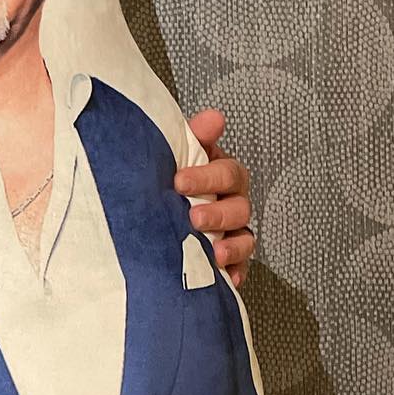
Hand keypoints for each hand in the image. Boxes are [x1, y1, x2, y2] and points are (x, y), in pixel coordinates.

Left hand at [174, 108, 254, 287]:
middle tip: (194, 217)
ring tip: (215, 252)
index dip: (208, 176)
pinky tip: (228, 277)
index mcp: (221, 174)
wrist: (149, 209)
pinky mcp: (228, 257)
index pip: (227, 172)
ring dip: (233, 245)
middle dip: (219, 213)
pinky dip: (236, 271)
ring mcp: (232, 231)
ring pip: (244, 237)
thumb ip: (192, 138)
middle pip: (239, 207)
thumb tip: (213, 118)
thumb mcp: (174, 155)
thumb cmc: (168, 179)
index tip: (179, 181)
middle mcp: (231, 201)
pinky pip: (240, 266)